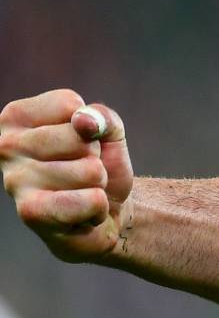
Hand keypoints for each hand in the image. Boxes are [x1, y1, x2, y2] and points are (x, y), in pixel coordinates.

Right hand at [0, 89, 132, 262]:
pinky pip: (90, 201)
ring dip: (98, 183)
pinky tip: (82, 212)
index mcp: (17, 117)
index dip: (92, 125)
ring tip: (82, 190)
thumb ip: (102, 116)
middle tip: (84, 169)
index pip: (69, 104)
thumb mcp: (108, 130)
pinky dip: (98, 207)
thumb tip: (83, 120)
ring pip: (90, 171)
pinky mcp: (30, 212)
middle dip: (96, 156)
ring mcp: (14, 180)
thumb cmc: (100, 164)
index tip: (83, 140)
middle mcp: (6, 147)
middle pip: (79, 139)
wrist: (105, 211)